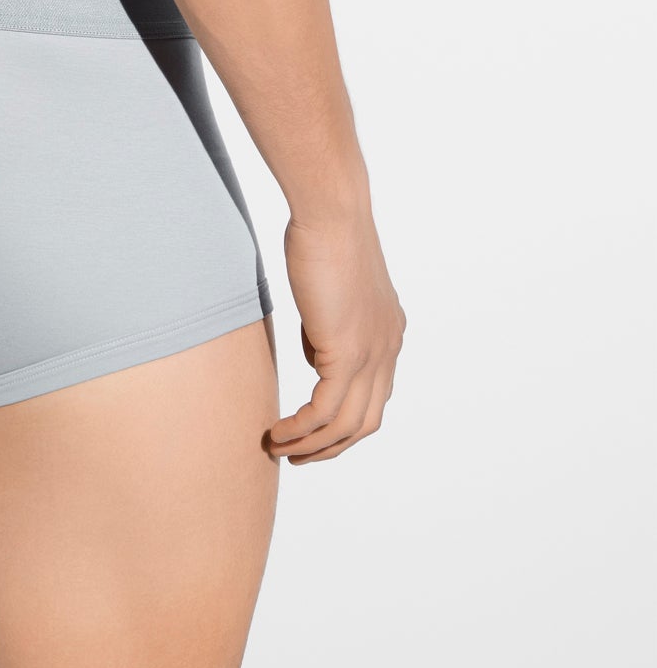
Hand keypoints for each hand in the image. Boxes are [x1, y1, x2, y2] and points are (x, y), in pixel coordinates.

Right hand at [266, 210, 405, 464]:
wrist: (333, 212)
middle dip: (331, 447)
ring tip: (278, 450)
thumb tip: (316, 356)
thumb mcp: (331, 289)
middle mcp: (388, 350)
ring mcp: (372, 355)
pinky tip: (278, 432)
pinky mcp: (347, 353)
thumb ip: (327, 326)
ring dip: (312, 447)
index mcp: (389, 334)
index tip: (312, 430)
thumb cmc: (324, 234)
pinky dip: (301, 430)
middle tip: (297, 455)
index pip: (373, 396)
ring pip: (347, 426)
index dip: (343, 422)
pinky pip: (325, 412)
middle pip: (365, 423)